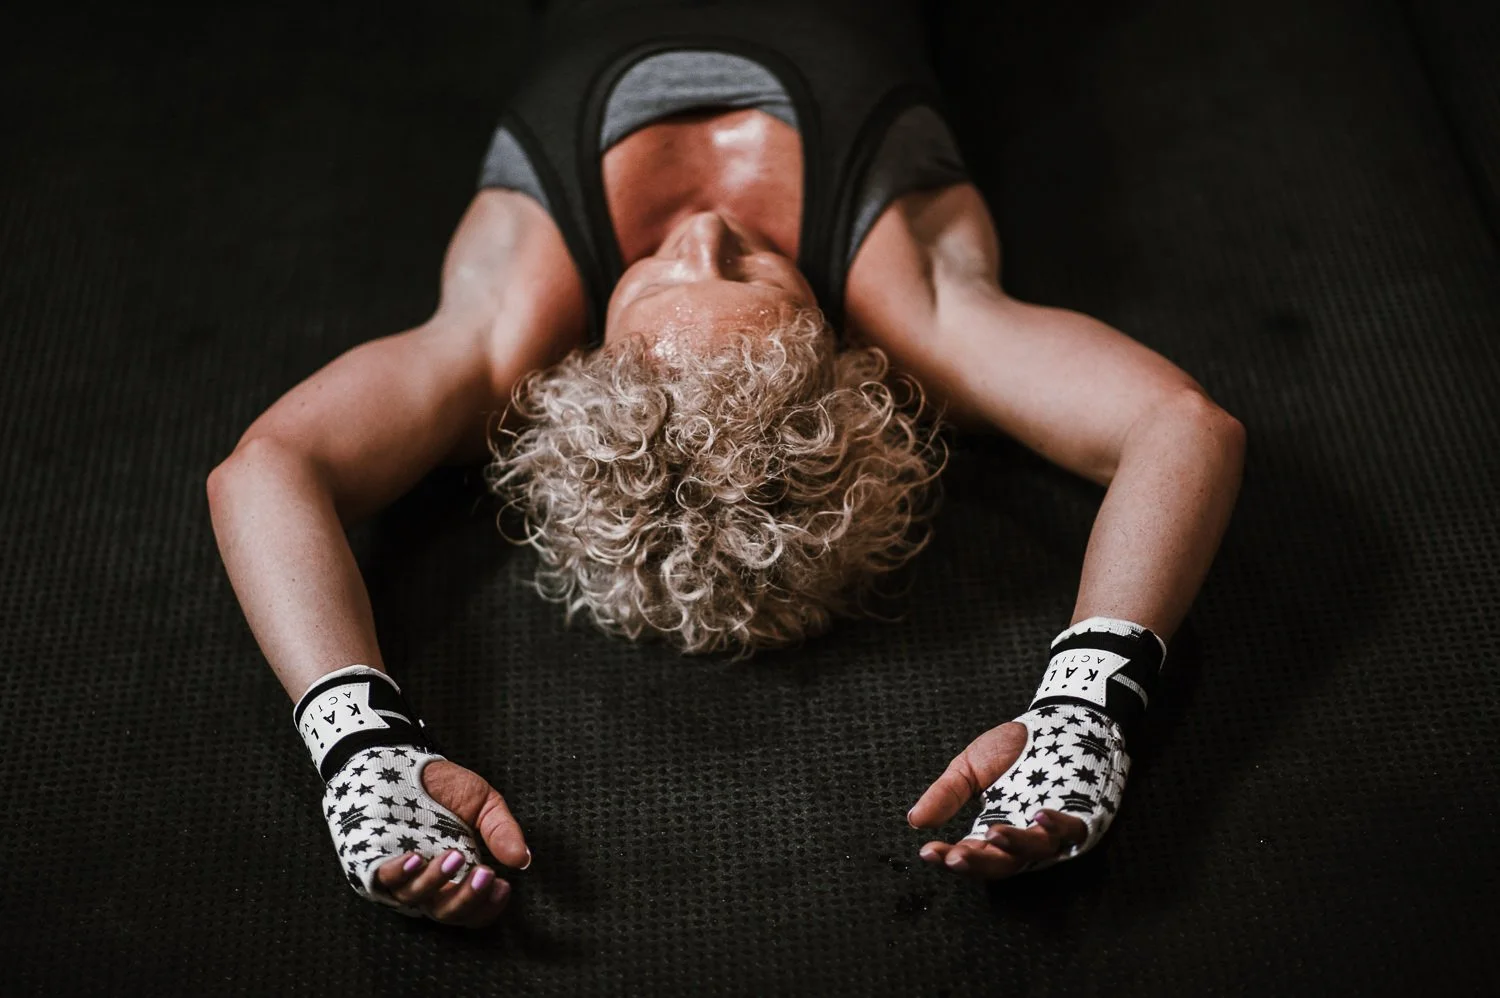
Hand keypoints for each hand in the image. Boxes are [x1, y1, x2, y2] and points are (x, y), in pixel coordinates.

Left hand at [370, 757, 529, 927]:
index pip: (472, 910)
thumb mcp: (483, 803)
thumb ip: (501, 831)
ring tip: (454, 856)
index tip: (502, 886)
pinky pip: (383, 879)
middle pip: (447, 913)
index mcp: (458, 874)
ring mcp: (401, 876)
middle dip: (468, 898)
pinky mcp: (373, 861)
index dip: (488, 906)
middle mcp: (429, 883)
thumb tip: (523, 859)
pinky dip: (400, 874)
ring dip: (437, 882)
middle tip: (486, 874)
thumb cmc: (445, 785)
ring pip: (416, 900)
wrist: (404, 761)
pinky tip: (416, 858)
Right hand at [906, 705, 1128, 878]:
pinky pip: (1071, 831)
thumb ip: (945, 795)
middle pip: (1001, 865)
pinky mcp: (1081, 815)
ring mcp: (1053, 831)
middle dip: (977, 863)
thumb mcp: (969, 768)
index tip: (927, 852)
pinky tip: (1039, 817)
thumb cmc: (1015, 746)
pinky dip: (1056, 828)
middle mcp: (1024, 838)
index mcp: (995, 829)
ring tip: (993, 833)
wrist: (1055, 719)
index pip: (971, 855)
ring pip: (1035, 853)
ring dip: (1014, 846)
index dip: (949, 857)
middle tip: (955, 857)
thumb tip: (914, 821)